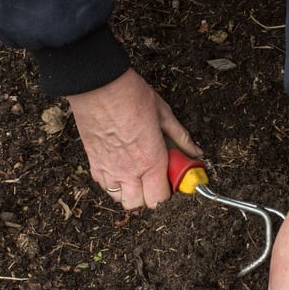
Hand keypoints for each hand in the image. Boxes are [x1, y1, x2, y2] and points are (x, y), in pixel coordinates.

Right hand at [66, 68, 201, 209]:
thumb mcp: (164, 115)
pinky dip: (111, 182)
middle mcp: (129, 172)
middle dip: (148, 197)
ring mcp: (109, 169)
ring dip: (129, 191)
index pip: (160, 199)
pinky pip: (103, 185)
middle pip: (138, 205)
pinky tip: (119, 167)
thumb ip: (181, 138)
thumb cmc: (131, 96)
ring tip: (136, 174)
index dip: (167, 193)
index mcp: (151, 162)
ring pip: (119, 199)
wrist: (98, 84)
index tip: (170, 180)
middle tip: (154, 179)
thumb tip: (196, 152)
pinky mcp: (93, 162)